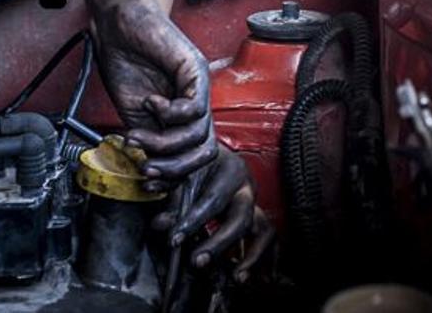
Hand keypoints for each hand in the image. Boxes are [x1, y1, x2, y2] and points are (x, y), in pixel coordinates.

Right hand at [92, 0, 216, 179]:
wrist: (119, 23)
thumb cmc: (125, 60)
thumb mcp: (132, 113)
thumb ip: (145, 139)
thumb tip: (147, 169)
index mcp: (182, 115)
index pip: (192, 155)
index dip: (174, 175)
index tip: (148, 181)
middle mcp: (196, 102)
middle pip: (205, 151)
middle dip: (176, 169)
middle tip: (148, 168)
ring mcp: (199, 86)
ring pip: (200, 134)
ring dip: (165, 143)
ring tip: (140, 134)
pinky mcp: (195, 69)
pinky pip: (194, 107)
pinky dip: (169, 113)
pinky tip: (150, 103)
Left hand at [152, 145, 273, 278]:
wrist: (208, 152)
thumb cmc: (194, 164)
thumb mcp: (180, 176)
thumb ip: (171, 199)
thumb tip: (161, 224)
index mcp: (230, 169)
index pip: (213, 199)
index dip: (193, 221)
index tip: (174, 240)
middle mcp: (247, 186)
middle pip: (241, 217)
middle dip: (219, 243)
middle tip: (198, 261)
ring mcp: (256, 203)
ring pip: (264, 230)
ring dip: (252, 257)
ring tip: (237, 278)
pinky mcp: (259, 218)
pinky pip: (269, 241)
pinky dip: (268, 260)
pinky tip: (261, 279)